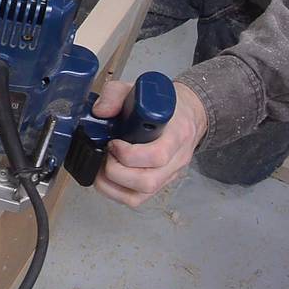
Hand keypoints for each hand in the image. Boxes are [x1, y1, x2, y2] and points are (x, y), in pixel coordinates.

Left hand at [93, 80, 207, 206]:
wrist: (188, 113)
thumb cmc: (164, 104)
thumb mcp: (140, 89)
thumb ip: (115, 94)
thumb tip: (99, 111)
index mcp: (176, 133)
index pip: (158, 155)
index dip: (129, 154)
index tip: (113, 142)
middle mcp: (176, 159)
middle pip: (148, 181)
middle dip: (116, 171)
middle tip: (106, 153)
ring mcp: (169, 174)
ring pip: (141, 194)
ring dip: (113, 184)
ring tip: (103, 165)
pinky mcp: (160, 183)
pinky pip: (137, 199)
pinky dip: (116, 192)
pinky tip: (107, 176)